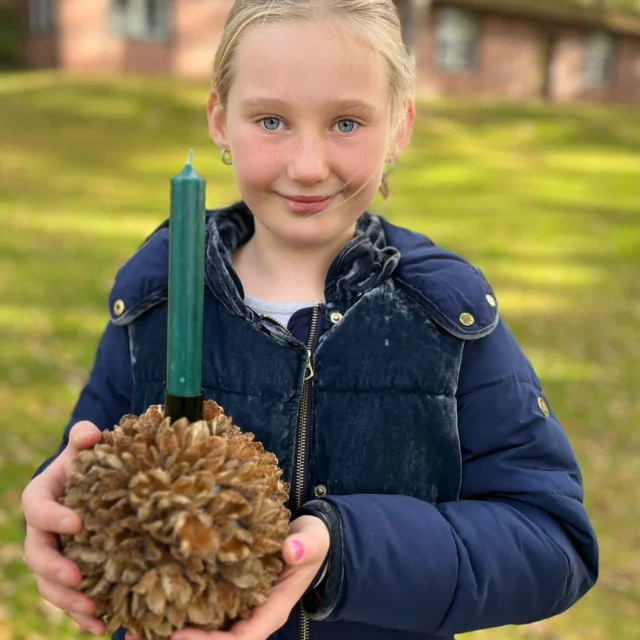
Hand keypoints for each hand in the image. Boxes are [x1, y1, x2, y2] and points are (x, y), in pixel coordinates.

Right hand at [22, 421, 104, 634]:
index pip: (37, 509)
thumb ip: (84, 438)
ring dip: (68, 601)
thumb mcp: (85, 447)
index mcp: (40, 498)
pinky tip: (104, 626)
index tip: (77, 524)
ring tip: (94, 610)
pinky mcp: (71, 573)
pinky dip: (83, 616)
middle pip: (37, 556)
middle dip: (55, 570)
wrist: (95, 483)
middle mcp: (40, 531)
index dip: (53, 517)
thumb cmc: (89, 462)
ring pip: (49, 585)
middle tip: (79, 577)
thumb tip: (90, 433)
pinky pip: (70, 599)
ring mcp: (53, 556)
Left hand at [126, 515, 329, 639]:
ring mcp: (235, 609)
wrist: (305, 540)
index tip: (177, 636)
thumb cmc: (309, 543)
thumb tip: (289, 550)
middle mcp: (249, 617)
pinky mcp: (223, 595)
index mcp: (270, 611)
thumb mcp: (312, 542)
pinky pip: (197, 611)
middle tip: (135, 636)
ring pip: (200, 631)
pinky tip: (144, 604)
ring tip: (129, 629)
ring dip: (166, 634)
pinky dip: (172, 611)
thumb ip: (304, 547)